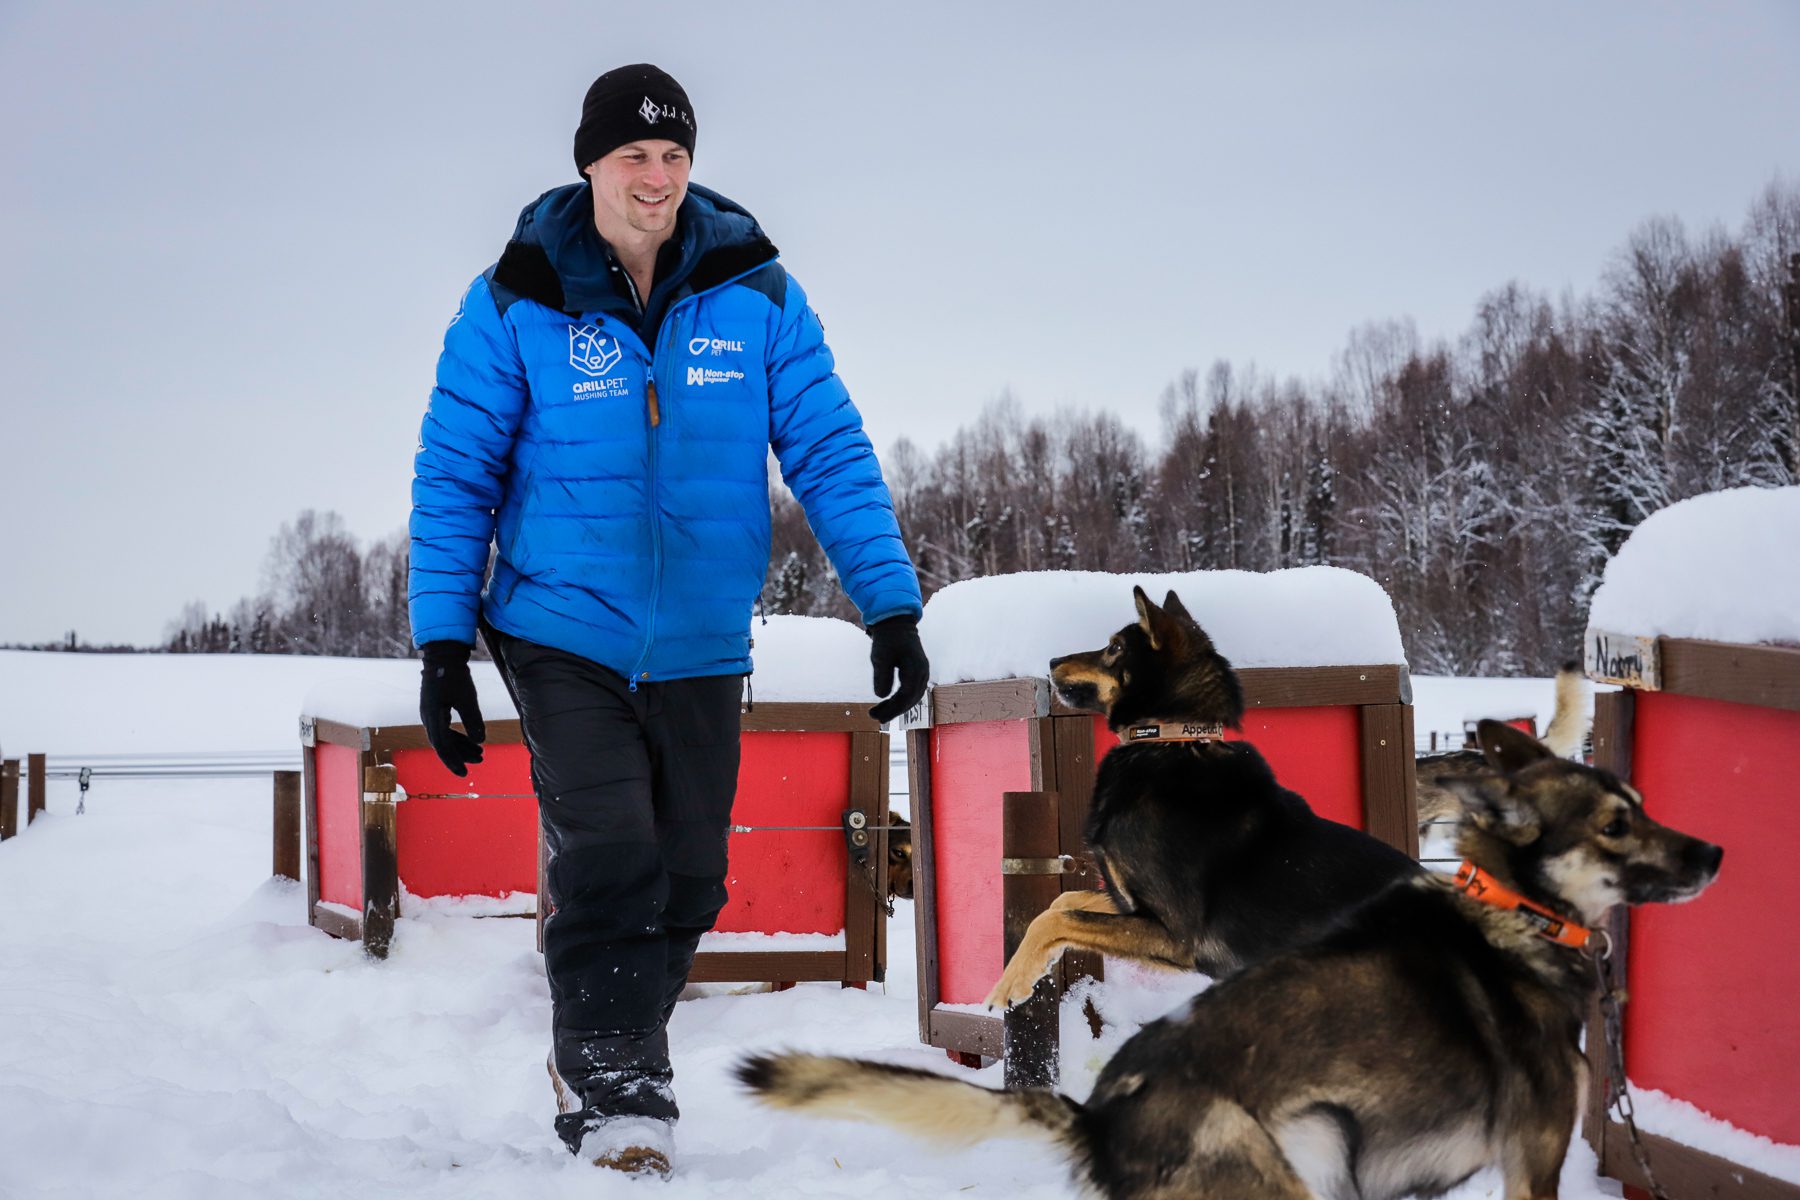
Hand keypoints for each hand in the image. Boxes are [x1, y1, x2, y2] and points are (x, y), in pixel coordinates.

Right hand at [420, 641, 485, 775]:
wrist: (443, 655)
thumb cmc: (454, 675)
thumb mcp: (468, 698)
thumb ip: (473, 720)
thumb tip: (480, 742)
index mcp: (432, 716)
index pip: (441, 746)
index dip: (452, 761)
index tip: (464, 772)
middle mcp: (428, 717)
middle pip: (443, 744)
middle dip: (461, 754)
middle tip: (481, 760)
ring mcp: (430, 713)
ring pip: (444, 737)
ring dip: (461, 746)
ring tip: (480, 753)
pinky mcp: (435, 709)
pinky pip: (445, 728)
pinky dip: (458, 736)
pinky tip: (472, 740)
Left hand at [868, 616, 928, 723]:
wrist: (897, 624)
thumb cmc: (887, 639)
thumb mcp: (880, 656)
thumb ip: (882, 675)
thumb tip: (881, 696)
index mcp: (916, 668)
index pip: (905, 696)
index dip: (891, 709)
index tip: (876, 715)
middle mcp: (923, 673)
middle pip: (910, 700)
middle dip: (893, 711)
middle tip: (875, 718)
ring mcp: (922, 674)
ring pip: (912, 698)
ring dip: (896, 707)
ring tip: (879, 713)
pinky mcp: (918, 674)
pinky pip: (911, 692)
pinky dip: (900, 700)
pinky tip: (888, 704)